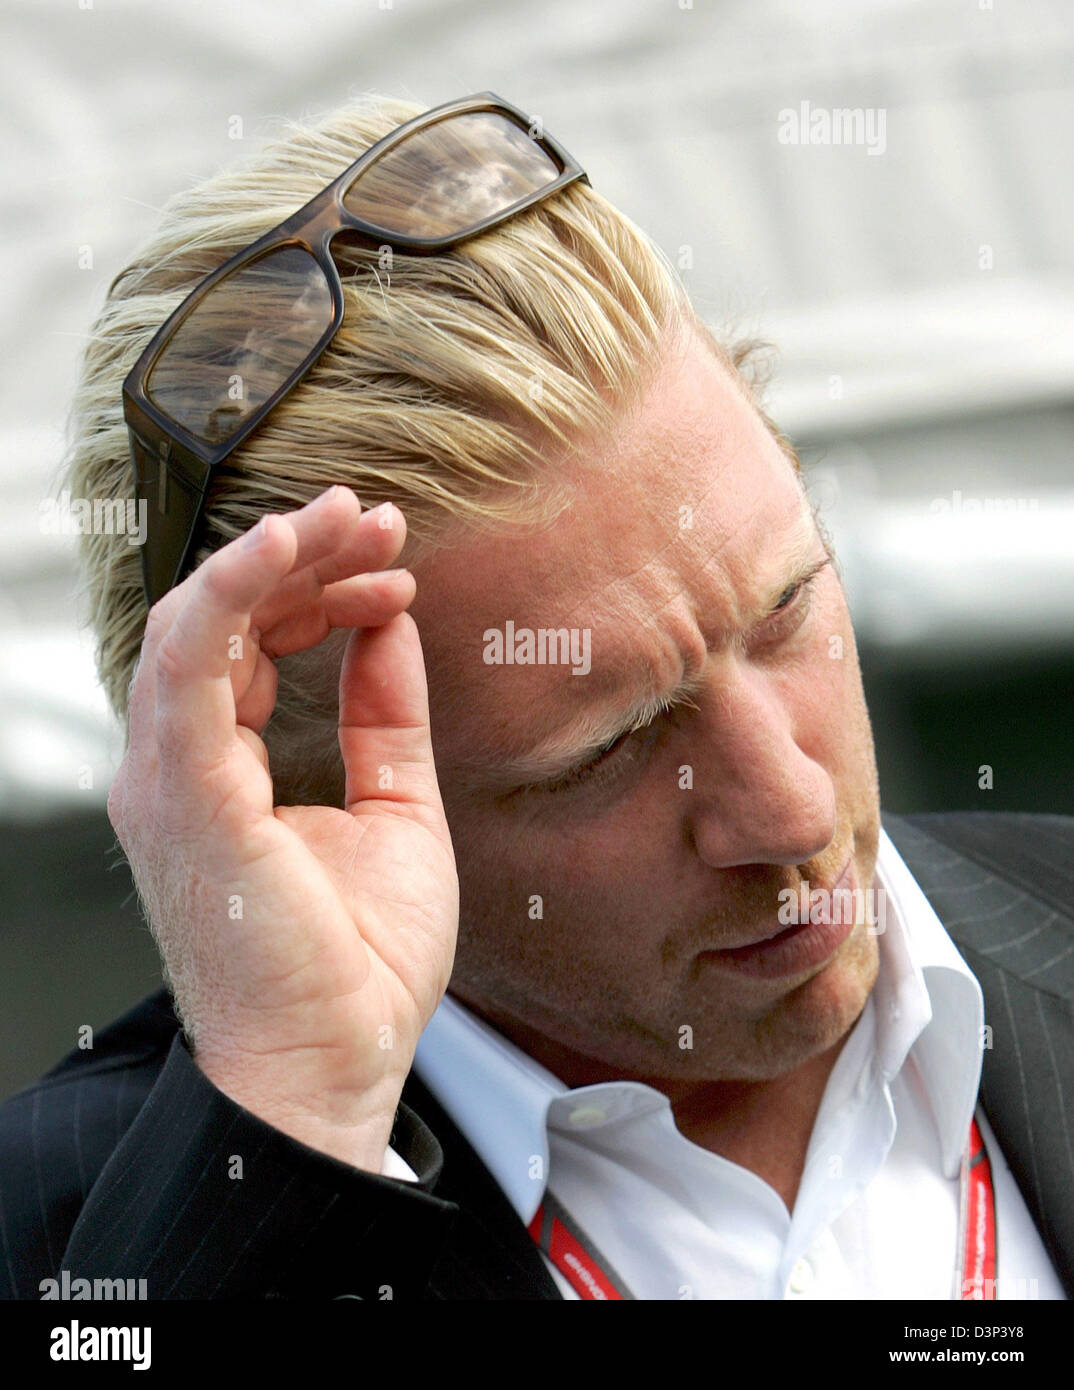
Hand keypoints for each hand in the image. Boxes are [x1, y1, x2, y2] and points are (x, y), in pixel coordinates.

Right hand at [107, 486, 458, 1170]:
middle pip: (223, 620)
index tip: (396, 571)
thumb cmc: (358, 958)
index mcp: (222, 769)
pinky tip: (288, 547)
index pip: (252, 643)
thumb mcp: (396, 806)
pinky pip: (190, 668)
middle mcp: (182, 765)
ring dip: (273, 558)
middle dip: (303, 558)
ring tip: (352, 519)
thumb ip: (384, 713)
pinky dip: (231, 595)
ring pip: (196, 625)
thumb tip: (389, 624)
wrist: (342, 1060)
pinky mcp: (185, 795)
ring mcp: (172, 779)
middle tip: (376, 519)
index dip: (321, 592)